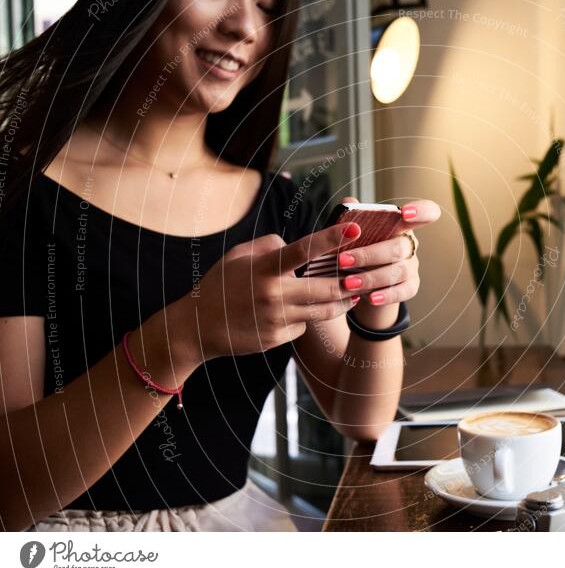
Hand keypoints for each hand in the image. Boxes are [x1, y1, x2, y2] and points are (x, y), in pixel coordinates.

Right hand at [174, 221, 368, 362]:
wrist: (198, 327)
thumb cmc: (220, 286)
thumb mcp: (238, 256)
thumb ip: (270, 245)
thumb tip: (296, 245)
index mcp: (264, 269)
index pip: (304, 250)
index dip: (331, 238)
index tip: (354, 228)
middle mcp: (273, 294)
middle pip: (327, 288)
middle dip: (350, 282)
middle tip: (363, 274)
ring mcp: (276, 319)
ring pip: (324, 311)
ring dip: (341, 303)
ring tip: (351, 295)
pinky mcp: (277, 338)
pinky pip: (303, 326)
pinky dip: (305, 318)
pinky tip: (298, 314)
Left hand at [335, 197, 440, 306]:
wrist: (361, 280)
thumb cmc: (358, 249)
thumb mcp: (353, 232)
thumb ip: (351, 216)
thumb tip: (348, 203)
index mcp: (401, 224)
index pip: (425, 212)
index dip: (421, 211)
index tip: (405, 213)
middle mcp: (410, 244)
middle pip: (399, 247)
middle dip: (369, 255)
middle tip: (343, 260)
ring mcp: (412, 266)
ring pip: (399, 271)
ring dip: (372, 277)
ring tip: (348, 283)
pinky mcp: (411, 286)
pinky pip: (403, 291)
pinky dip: (387, 295)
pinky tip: (371, 298)